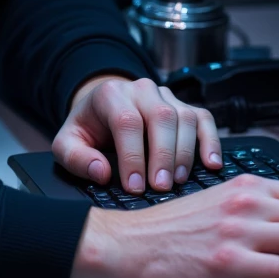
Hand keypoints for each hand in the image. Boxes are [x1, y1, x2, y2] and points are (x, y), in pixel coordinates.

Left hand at [53, 74, 222, 192]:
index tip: (135, 186)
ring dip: (185, 152)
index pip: (126, 122)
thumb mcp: (67, 143)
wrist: (101, 109)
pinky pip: (203, 118)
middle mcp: (141, 89)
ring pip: (184, 117)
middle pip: (161, 117)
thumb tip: (102, 172)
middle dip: (163, 155)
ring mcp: (165, 96)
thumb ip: (77, 158)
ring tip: (178, 181)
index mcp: (110, 95)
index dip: (132, 156)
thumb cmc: (87, 129)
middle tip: (160, 187)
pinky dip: (210, 141)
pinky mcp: (182, 106)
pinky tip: (211, 164)